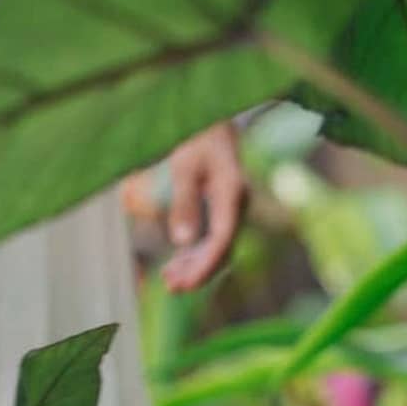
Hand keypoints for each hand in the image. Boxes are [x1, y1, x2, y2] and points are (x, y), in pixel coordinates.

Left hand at [159, 121, 246, 291]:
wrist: (210, 118)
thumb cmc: (196, 136)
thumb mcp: (184, 166)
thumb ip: (184, 203)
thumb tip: (182, 242)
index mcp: (232, 191)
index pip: (223, 238)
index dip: (205, 265)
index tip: (185, 284)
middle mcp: (238, 202)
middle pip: (223, 248)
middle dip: (198, 272)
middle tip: (170, 288)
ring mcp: (233, 207)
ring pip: (218, 247)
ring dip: (195, 266)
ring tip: (168, 280)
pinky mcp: (225, 208)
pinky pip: (213, 238)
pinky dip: (195, 253)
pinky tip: (175, 264)